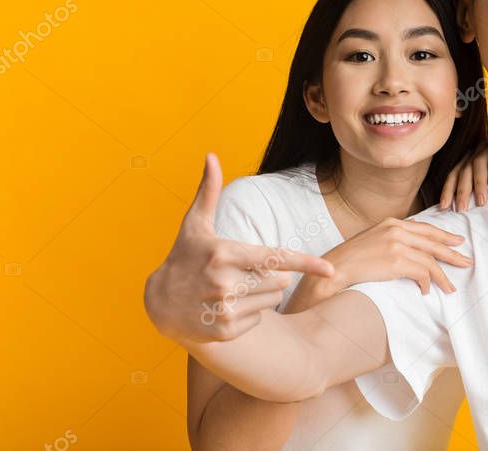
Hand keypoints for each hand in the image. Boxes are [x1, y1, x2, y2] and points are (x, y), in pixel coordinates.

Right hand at [143, 153, 333, 342]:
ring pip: (272, 299)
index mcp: (224, 254)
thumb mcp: (194, 225)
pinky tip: (224, 307)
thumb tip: (212, 155)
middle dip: (270, 275)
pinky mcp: (224, 331)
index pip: (274, 258)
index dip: (305, 263)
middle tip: (241, 272)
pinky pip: (260, 318)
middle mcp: (225, 283)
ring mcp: (224, 310)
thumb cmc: (184, 257)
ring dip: (261, 294)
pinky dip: (249, 313)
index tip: (329, 270)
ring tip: (232, 289)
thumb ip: (208, 191)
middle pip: (280, 280)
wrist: (157, 303)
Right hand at [290, 217, 472, 310]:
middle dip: (452, 253)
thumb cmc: (351, 259)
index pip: (425, 229)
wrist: (335, 268)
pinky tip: (427, 291)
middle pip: (433, 242)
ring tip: (450, 287)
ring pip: (430, 260)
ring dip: (442, 276)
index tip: (457, 242)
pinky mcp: (397, 261)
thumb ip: (392, 240)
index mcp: (392, 223)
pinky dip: (427, 283)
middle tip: (466, 261)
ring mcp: (397, 245)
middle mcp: (397, 230)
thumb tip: (412, 251)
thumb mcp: (373, 240)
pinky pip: (422, 273)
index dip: (443, 236)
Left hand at [439, 135, 487, 211]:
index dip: (448, 191)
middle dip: (462, 191)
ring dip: (478, 184)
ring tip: (481, 201)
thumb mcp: (487, 181)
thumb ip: (476, 190)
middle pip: (463, 171)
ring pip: (477, 163)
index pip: (453, 175)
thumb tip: (460, 209)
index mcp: (468, 161)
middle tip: (461, 209)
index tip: (443, 207)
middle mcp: (475, 153)